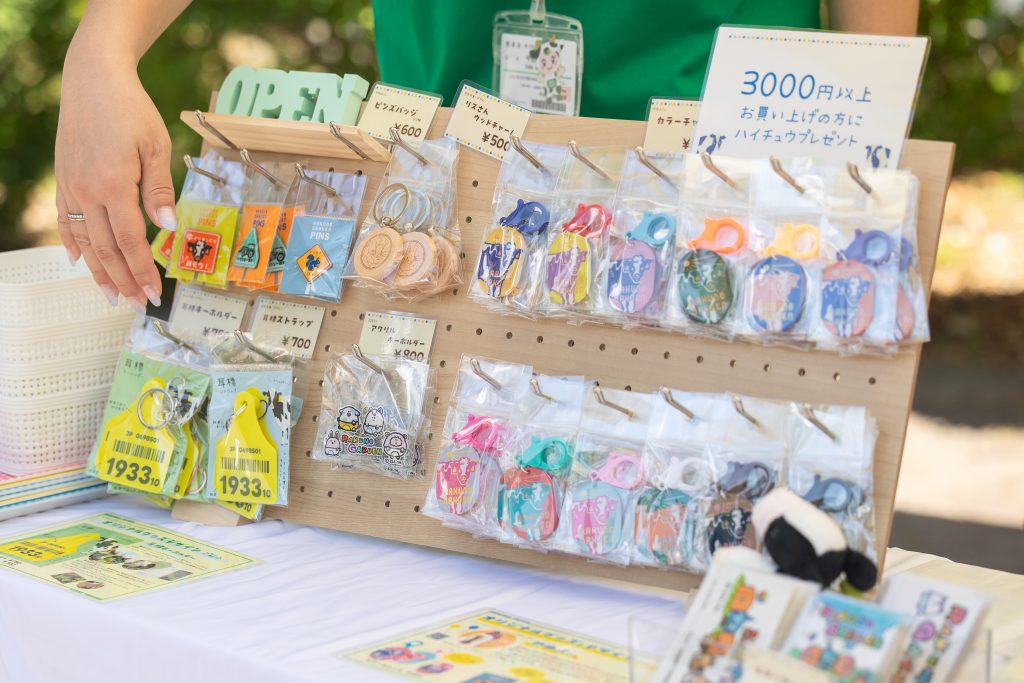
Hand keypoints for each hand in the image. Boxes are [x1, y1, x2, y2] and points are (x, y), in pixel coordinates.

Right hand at [55, 45, 174, 310]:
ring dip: (99, 271)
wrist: (92, 80)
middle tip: (136, 304)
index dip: (143, 271)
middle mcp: (87, 191)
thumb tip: (168, 228)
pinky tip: (79, 261)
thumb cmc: (131, 110)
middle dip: (124, 280)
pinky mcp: (64, 180)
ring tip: (111, 295)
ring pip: (85, 241)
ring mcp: (71, 186)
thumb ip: (160, 190)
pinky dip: (73, 244)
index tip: (155, 293)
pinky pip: (67, 220)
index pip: (132, 241)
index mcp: (114, 184)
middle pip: (107, 249)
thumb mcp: (156, 146)